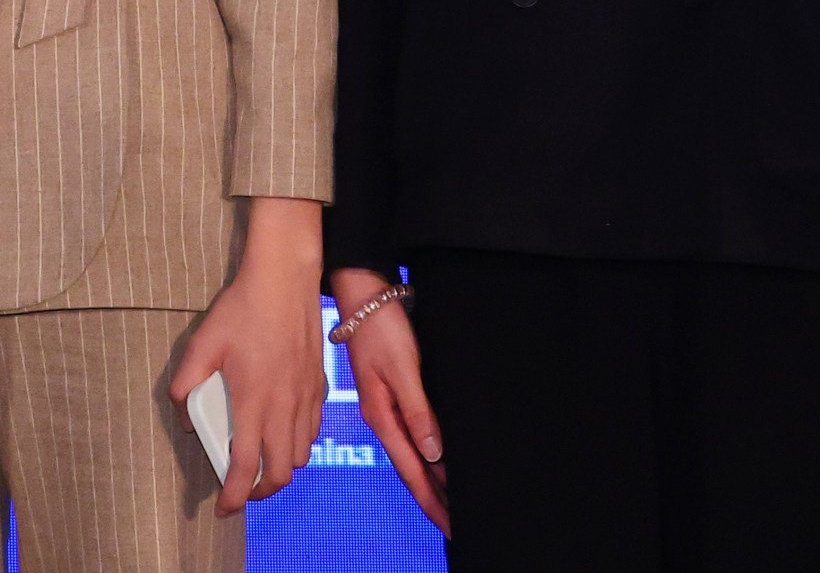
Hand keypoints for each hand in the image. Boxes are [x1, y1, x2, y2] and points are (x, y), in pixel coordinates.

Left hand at [168, 197, 327, 514]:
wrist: (285, 281)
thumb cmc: (242, 310)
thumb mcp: (202, 343)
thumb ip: (187, 381)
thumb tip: (183, 411)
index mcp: (253, 402)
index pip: (244, 466)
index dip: (233, 495)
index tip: (222, 509)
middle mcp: (284, 408)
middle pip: (280, 473)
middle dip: (259, 491)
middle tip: (240, 489)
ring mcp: (305, 399)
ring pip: (300, 455)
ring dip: (280, 468)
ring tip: (259, 461)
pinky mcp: (318, 387)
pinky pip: (312, 432)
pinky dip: (297, 444)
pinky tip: (280, 431)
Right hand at [331, 266, 447, 533]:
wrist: (363, 294)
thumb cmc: (380, 327)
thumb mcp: (402, 368)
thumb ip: (417, 411)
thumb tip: (434, 454)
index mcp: (382, 416)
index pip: (412, 471)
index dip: (432, 501)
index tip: (452, 526)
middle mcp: (382, 418)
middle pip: (411, 469)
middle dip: (434, 500)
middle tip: (457, 527)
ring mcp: (385, 407)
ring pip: (412, 455)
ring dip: (431, 481)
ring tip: (450, 504)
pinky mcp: (392, 394)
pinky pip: (411, 436)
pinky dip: (426, 456)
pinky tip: (435, 462)